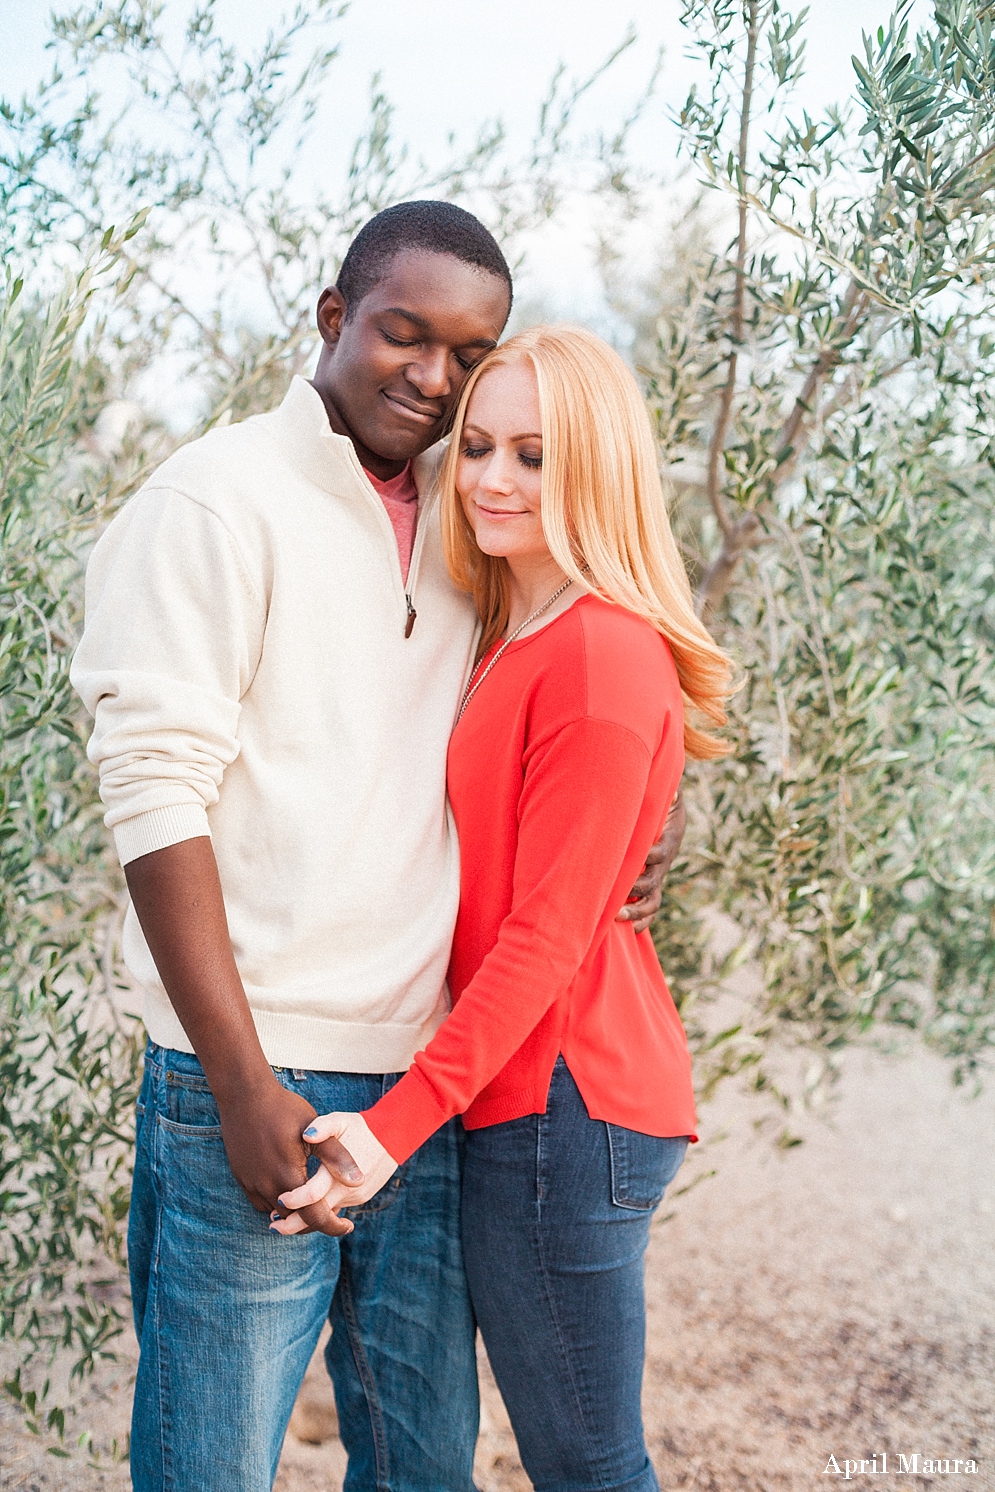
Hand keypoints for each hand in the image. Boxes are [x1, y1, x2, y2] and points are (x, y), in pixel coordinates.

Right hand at [217, 1080, 363, 1237]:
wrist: (244, 1095)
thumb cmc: (283, 1109)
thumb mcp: (314, 1129)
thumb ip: (337, 1157)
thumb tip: (359, 1180)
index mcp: (288, 1177)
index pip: (314, 1217)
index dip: (334, 1226)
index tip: (348, 1226)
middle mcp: (267, 1186)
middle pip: (295, 1220)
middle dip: (315, 1222)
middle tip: (335, 1215)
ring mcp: (251, 1183)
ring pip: (277, 1213)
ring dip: (295, 1213)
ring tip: (314, 1204)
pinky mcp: (242, 1178)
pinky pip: (261, 1203)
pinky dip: (277, 1204)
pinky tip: (290, 1190)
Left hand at [269, 1112, 397, 1236]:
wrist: (393, 1137)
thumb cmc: (361, 1127)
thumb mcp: (341, 1120)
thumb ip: (322, 1126)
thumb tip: (306, 1134)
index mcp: (338, 1172)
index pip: (312, 1194)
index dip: (293, 1200)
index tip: (278, 1200)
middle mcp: (347, 1190)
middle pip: (317, 1216)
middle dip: (293, 1224)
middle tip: (272, 1225)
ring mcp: (355, 1197)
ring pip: (327, 1215)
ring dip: (306, 1219)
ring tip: (283, 1218)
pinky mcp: (360, 1199)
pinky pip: (337, 1208)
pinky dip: (322, 1211)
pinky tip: (307, 1206)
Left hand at [616, 789, 686, 933]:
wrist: (673, 822)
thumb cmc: (663, 806)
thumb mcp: (667, 797)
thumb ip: (668, 795)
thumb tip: (673, 790)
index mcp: (666, 843)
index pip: (659, 853)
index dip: (649, 857)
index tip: (637, 858)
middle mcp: (662, 865)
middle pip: (651, 882)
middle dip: (635, 890)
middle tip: (617, 897)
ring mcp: (657, 878)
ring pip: (651, 901)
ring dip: (635, 911)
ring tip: (616, 917)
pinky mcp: (652, 886)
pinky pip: (650, 909)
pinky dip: (642, 922)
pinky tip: (630, 931)